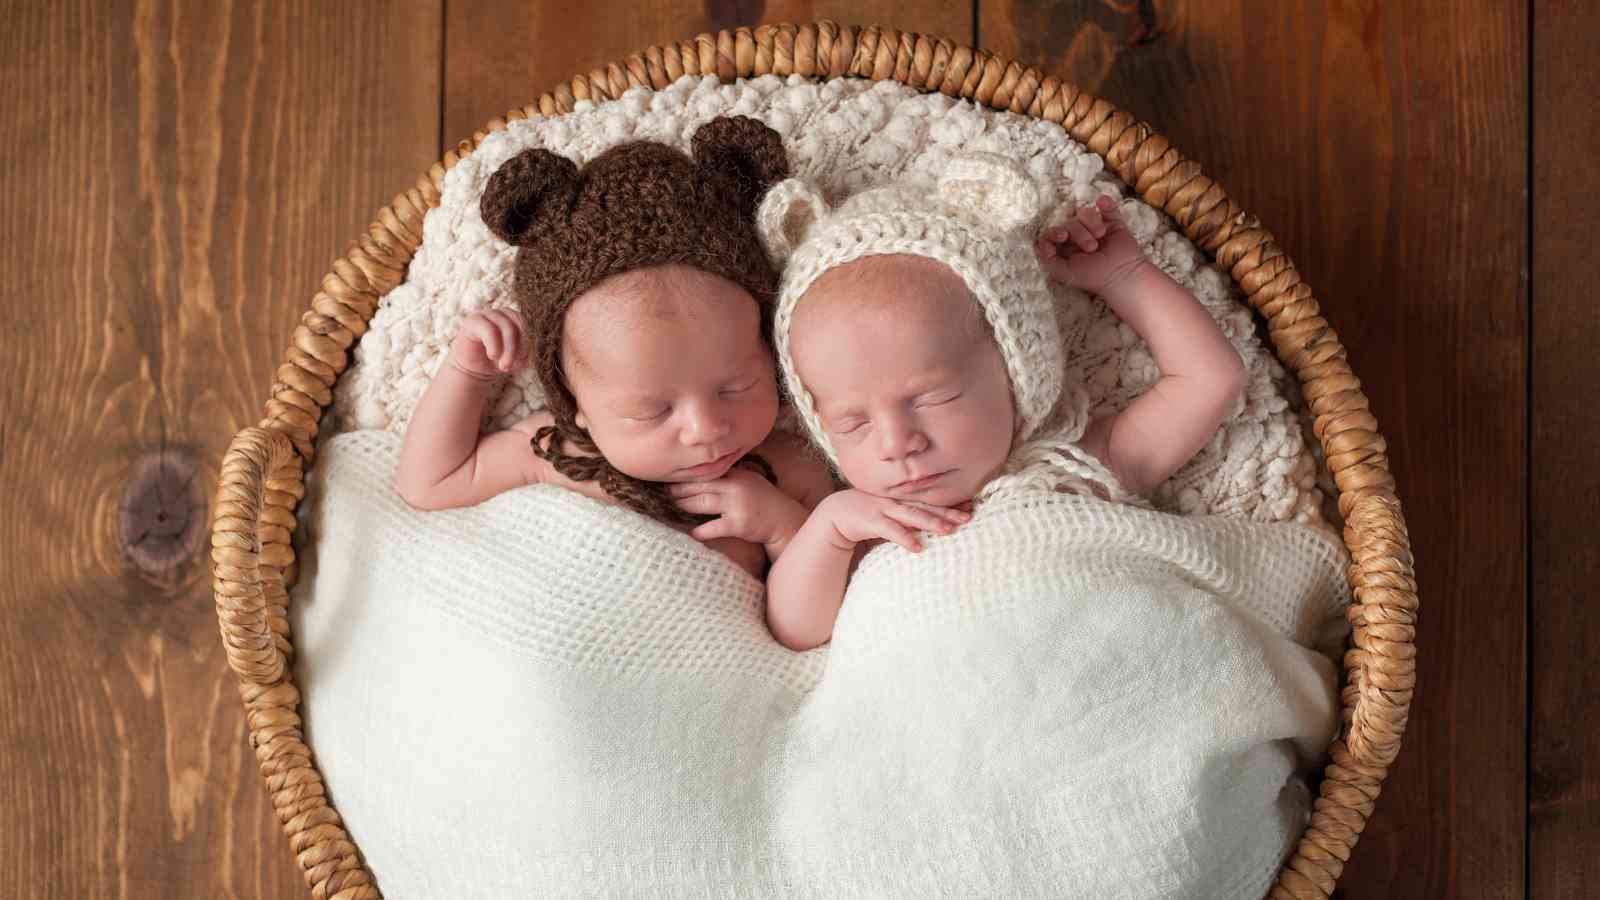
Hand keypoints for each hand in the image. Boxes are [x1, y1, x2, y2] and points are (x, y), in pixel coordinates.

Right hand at [448, 309, 526, 379]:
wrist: (472, 369)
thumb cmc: (498, 361)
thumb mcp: (518, 358)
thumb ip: (529, 352)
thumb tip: (538, 351)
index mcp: (517, 318)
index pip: (531, 325)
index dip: (531, 343)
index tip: (527, 362)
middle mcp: (503, 313)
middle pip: (520, 324)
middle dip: (521, 347)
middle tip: (515, 365)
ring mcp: (488, 314)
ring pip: (507, 327)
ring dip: (509, 350)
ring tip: (505, 366)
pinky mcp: (473, 320)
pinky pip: (489, 330)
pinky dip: (494, 345)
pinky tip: (493, 356)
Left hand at [669, 467, 807, 545]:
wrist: (784, 520)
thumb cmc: (764, 500)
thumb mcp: (750, 480)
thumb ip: (731, 474)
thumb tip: (706, 467)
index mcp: (737, 475)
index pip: (707, 472)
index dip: (688, 474)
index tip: (672, 475)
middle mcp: (736, 487)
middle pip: (700, 486)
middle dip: (680, 490)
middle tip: (665, 492)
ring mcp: (737, 505)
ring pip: (702, 504)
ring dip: (684, 506)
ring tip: (672, 507)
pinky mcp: (739, 524)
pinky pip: (714, 527)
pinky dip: (701, 530)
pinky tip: (691, 532)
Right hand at [813, 489, 970, 553]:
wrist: (835, 512)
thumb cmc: (866, 515)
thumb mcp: (889, 514)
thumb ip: (907, 519)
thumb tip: (929, 528)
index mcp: (901, 500)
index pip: (930, 502)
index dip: (949, 505)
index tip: (970, 508)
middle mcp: (896, 502)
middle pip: (925, 507)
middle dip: (947, 512)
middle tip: (967, 518)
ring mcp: (883, 509)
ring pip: (911, 515)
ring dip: (930, 522)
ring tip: (948, 531)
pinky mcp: (871, 521)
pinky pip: (890, 530)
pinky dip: (904, 538)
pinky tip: (917, 547)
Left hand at [1036, 195, 1150, 295]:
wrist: (1122, 274)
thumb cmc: (1093, 277)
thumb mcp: (1064, 273)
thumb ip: (1047, 259)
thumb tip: (1042, 240)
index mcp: (1067, 248)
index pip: (1054, 231)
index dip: (1054, 231)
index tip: (1062, 236)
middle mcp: (1079, 236)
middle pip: (1070, 222)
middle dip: (1079, 233)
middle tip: (1091, 248)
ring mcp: (1096, 228)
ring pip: (1085, 213)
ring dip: (1092, 223)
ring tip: (1100, 236)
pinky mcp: (1113, 222)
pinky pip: (1107, 206)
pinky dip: (1105, 203)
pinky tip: (1103, 204)